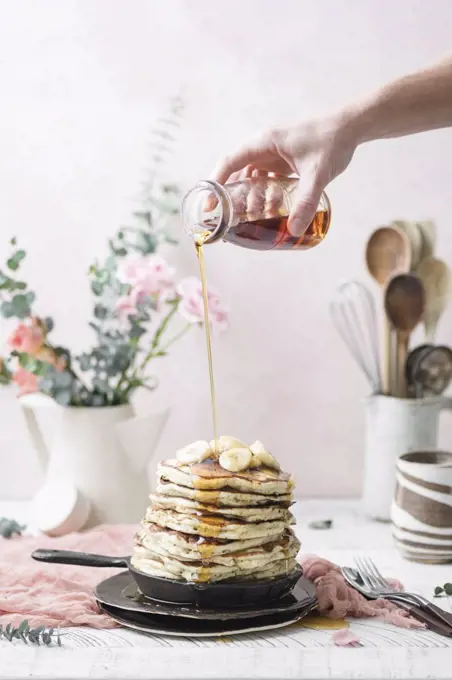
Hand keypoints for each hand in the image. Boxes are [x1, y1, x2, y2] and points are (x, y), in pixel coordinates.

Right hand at [211, 113, 357, 235]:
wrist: (350, 128)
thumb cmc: (331, 141)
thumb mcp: (317, 174)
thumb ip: (305, 202)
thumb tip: (294, 230)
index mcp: (264, 143)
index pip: (230, 162)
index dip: (216, 183)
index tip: (210, 205)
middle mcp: (264, 148)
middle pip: (237, 173)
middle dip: (231, 196)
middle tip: (226, 219)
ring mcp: (273, 155)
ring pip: (252, 179)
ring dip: (250, 198)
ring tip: (249, 218)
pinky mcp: (283, 162)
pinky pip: (266, 180)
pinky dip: (265, 195)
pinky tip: (269, 211)